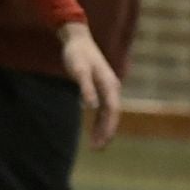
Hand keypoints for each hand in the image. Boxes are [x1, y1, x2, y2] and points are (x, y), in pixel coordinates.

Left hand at [58, 23, 120, 147]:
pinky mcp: (101, 87)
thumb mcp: (79, 70)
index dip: (108, 128)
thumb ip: (86, 88)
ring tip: (96, 145)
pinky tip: (94, 131)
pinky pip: (104, 109)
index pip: (112, 111)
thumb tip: (92, 107)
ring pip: (109, 113)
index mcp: (109, 84)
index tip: (101, 143)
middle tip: (97, 149)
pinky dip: (99, 121)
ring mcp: (108, 88)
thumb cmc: (77, 54)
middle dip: (106, 133)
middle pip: (112, 115)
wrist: (78, 40)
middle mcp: (112, 87)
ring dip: (103, 129)